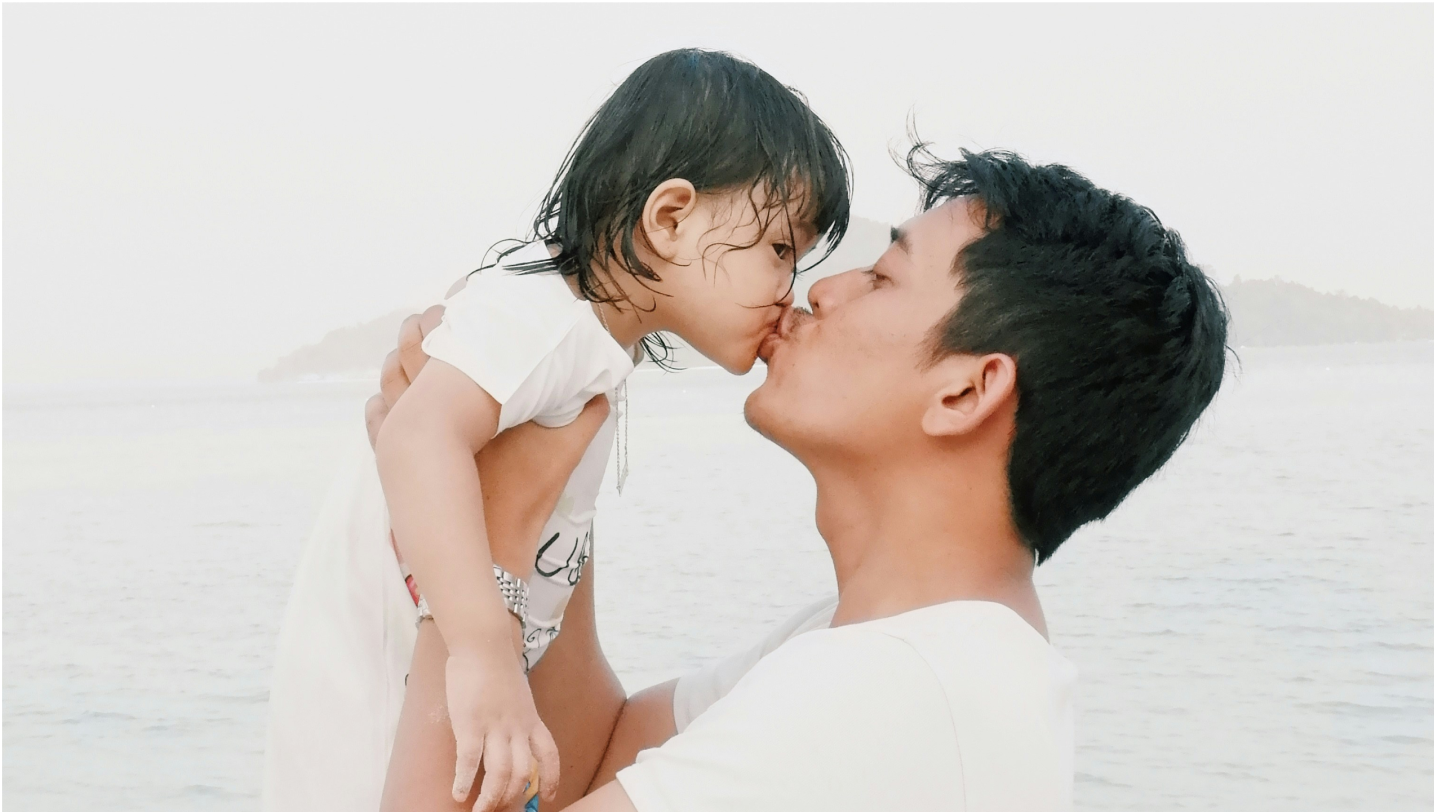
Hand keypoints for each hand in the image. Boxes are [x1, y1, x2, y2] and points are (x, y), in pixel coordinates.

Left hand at [365, 305, 610, 574]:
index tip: (466, 292)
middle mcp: (426, 411)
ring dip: (401, 355)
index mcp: (465, 400)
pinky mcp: (392, 459)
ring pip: (389, 377)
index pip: (452, 338)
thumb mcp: (563, 456)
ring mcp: (403, 435)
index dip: (457, 309)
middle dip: (426, 324)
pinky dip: (385, 395)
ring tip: (420, 342)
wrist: (483, 550)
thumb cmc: (522, 500)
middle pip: (411, 347)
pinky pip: (376, 414)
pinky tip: (397, 390)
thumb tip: (603, 388)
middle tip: (444, 312)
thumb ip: (584, 418)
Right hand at [448, 649, 560, 811]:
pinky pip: (469, 760)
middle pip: (522, 772)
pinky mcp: (470, 723)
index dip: (550, 779)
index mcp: (531, 720)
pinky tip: (459, 793)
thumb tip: (509, 739)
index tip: (546, 798)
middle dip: (512, 797)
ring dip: (490, 798)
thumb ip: (517, 718)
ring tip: (480, 811)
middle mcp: (517, 727)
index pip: (549, 755)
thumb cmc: (496, 668)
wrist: (483, 644)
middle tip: (501, 809)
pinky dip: (464, 781)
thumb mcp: (518, 696)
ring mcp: (495, 726)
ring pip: (499, 772)